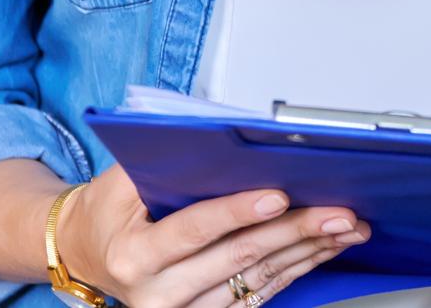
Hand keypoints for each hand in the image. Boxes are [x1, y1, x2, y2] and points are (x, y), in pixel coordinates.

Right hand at [56, 165, 369, 307]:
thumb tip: (219, 138)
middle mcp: (158, 294)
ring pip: (257, 282)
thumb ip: (167, 161)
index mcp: (135, 255)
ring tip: (342, 229)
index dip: (239, 211)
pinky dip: (294, 271)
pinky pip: (258, 298)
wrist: (88, 254)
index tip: (279, 195)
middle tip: (336, 212)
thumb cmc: (109, 210)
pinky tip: (319, 251)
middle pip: (239, 259)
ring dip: (306, 254)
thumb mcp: (122, 178)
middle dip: (295, 231)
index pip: (196, 230)